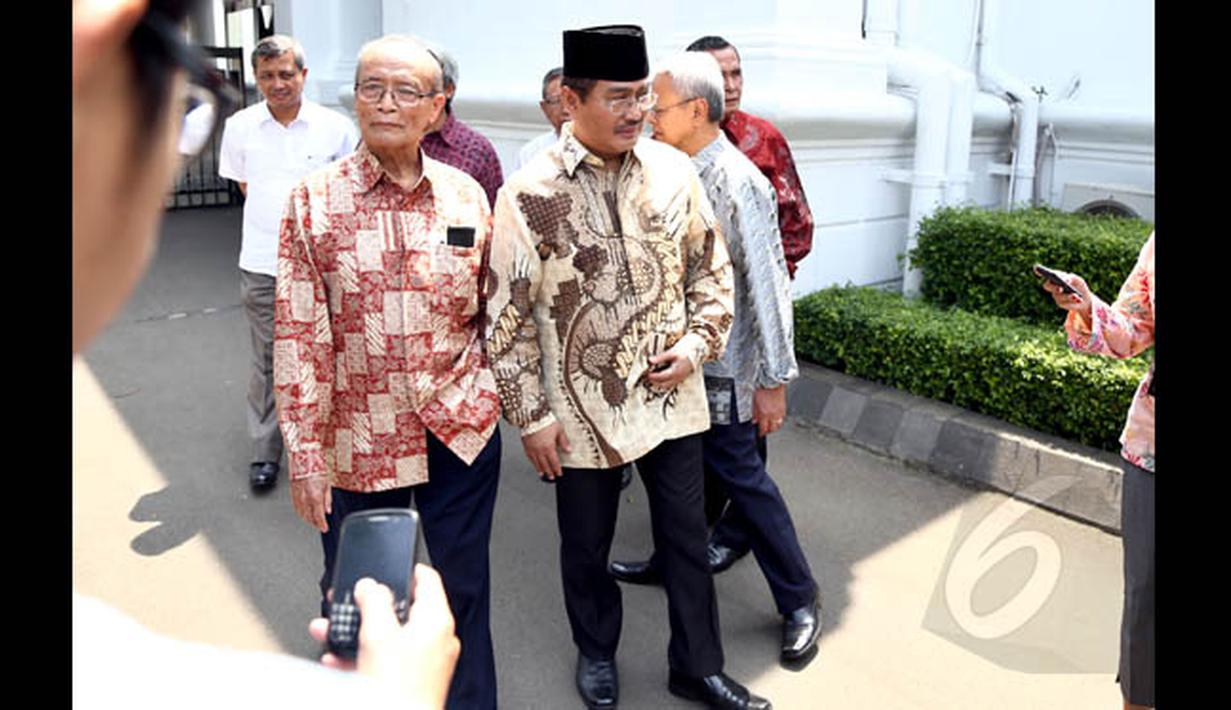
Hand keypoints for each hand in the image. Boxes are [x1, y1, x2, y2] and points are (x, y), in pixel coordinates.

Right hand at [291, 475, 331, 531]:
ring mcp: (297, 498)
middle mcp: (305, 500)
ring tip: (314, 522)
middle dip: (316, 524)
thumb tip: (328, 510)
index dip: (322, 525)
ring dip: (309, 520)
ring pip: (302, 515)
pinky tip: (305, 515)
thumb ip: (328, 500)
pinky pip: (297, 509)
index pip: (318, 517)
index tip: (325, 528)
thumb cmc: (316, 470)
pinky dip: (302, 514)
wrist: (304, 462)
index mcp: (315, 497)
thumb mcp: (327, 485)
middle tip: (320, 526)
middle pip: (310, 518)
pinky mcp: (292, 496)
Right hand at [309, 565, 459, 708]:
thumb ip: (373, 601)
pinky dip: (363, 656)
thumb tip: (370, 586)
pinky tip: (339, 659)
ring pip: (388, 636)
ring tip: (332, 630)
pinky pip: (385, 660)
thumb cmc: (399, 688)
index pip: (427, 579)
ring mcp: (425, 662)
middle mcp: (436, 639)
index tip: (387, 565)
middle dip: (368, 607)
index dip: (405, 568)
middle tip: (348, 602)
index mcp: (437, 620)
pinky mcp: (412, 681)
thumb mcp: (379, 634)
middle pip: (401, 609)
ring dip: (358, 632)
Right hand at [522, 422, 570, 479]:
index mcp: (549, 447)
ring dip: (541, 469)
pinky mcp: (526, 446)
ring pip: (537, 463)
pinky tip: (534, 464)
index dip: (557, 469)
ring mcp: (532, 449)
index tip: (559, 473)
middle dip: (549, 472)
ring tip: (543, 474)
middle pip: (545, 464)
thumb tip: (569, 450)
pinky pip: (530, 457)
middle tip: (551, 477)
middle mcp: (540, 450)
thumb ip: (564, 441)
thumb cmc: (545, 421)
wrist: (532, 415)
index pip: (554, 462)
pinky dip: (533, 463)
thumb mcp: (559, 430)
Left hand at [646, 349, 693, 390]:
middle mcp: (677, 378)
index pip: (660, 377)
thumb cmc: (686, 351)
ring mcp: (679, 378)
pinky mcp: (680, 378)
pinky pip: (670, 383)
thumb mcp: (671, 352)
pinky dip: (663, 381)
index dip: (652, 376)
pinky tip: (660, 375)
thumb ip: (660, 358)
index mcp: (675, 372)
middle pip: (662, 384)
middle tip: (647, 376)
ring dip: (658, 382)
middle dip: (654, 381)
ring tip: (652, 376)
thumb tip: (650, 361)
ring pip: (666, 385)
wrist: (697, 350)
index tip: (646, 373)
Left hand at [752, 385, 786, 436]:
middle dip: (768, 431)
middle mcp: (773, 414)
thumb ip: (754, 413)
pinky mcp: (784, 408)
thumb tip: (754, 420)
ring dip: (774, 427)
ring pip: (778, 424)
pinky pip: (782, 418)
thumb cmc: (763, 389)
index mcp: (764, 413)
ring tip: (771, 426)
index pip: (763, 428)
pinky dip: (779, 421)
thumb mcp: (754, 401)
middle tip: (765, 431)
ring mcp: (779, 412)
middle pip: (772, 428)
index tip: (760, 433)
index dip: (761, 432)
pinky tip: (776, 419)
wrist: (773, 382)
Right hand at [1040, 271, 1092, 320]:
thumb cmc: (1079, 286)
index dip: (1040, 271)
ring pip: (1058, 295)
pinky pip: (1064, 302)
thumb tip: (1065, 280)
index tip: (1036, 268)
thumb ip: (1071, 277)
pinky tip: (1078, 300)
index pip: (1046, 273)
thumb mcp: (1077, 280)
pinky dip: (1072, 300)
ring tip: (1075, 296)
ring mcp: (1055, 295)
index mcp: (1055, 277)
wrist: (1085, 298)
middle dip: (1053, 286)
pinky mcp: (1060, 303)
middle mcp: (1053, 285)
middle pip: (1047, 285)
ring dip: (1067, 296)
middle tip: (1060, 288)